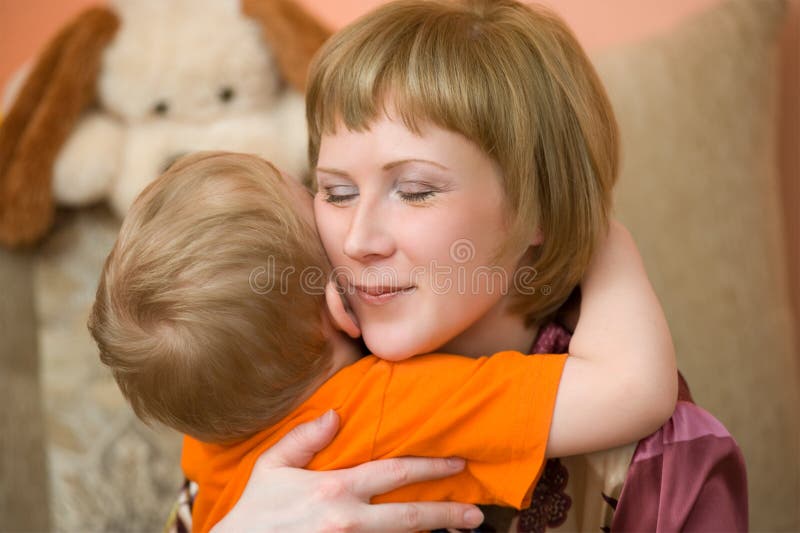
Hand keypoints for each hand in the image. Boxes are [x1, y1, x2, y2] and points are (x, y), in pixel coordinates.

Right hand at [212, 410, 484, 532]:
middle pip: (409, 516)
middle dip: (447, 513)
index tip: (457, 464)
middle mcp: (349, 520)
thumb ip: (303, 439)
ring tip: (462, 530)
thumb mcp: (270, 468)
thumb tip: (334, 415)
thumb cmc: (254, 514)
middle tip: (477, 513)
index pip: (393, 473)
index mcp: (335, 489)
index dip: (430, 467)